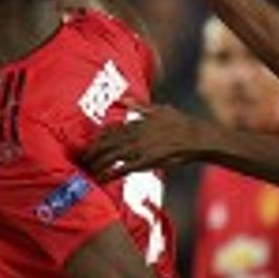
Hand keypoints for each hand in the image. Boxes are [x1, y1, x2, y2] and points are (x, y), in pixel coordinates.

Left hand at [86, 103, 204, 177]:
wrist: (196, 137)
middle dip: (92, 152)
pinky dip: (110, 174)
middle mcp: (135, 133)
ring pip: (111, 156)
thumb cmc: (179, 123)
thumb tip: (122, 98)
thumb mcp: (158, 108)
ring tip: (88, 170)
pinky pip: (123, 169)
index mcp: (136, 121)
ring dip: (97, 163)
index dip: (97, 139)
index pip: (110, 129)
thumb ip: (138, 105)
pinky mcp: (146, 161)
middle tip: (82, 160)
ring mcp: (140, 147)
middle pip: (106, 143)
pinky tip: (101, 179)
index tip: (89, 145)